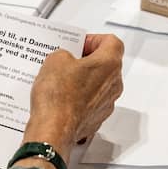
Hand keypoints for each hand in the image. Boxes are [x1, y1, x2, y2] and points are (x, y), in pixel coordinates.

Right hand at [20, 34, 124, 168]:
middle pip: (106, 64)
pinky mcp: (96, 118)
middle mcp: (113, 84)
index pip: (112, 42)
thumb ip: (63, 54)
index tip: (80, 44)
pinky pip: (90, 102)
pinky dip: (78, 98)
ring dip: (83, 80)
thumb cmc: (58, 97)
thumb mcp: (54, 60)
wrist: (54, 129)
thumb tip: (64, 59)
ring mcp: (106, 103)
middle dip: (87, 60)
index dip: (94, 39)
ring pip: (98, 84)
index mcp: (109, 64)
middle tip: (68, 60)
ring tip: (60, 80)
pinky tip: (61, 97)